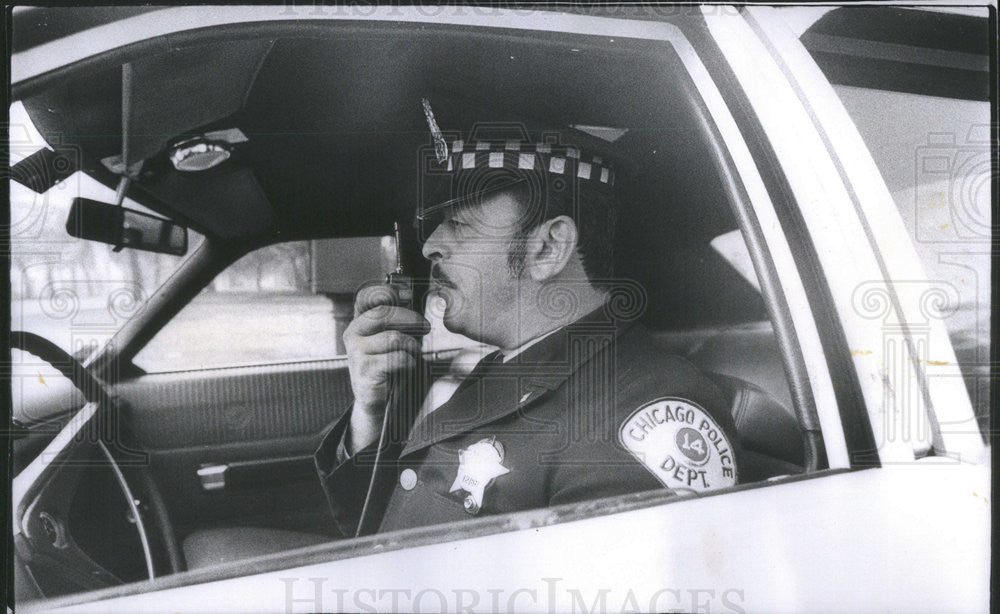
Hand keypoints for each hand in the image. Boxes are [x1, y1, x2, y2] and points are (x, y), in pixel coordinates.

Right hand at [344, 283, 429, 417]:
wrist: (377, 401)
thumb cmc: (388, 367)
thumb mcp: (391, 339)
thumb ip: (398, 322)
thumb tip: (414, 301)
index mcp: (359, 322)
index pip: (367, 296)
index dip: (387, 291)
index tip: (408, 295)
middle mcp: (353, 333)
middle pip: (383, 313)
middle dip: (411, 318)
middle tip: (425, 326)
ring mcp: (356, 352)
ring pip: (393, 337)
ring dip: (412, 345)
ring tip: (414, 353)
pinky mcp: (365, 370)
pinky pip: (396, 359)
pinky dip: (409, 362)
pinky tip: (407, 367)